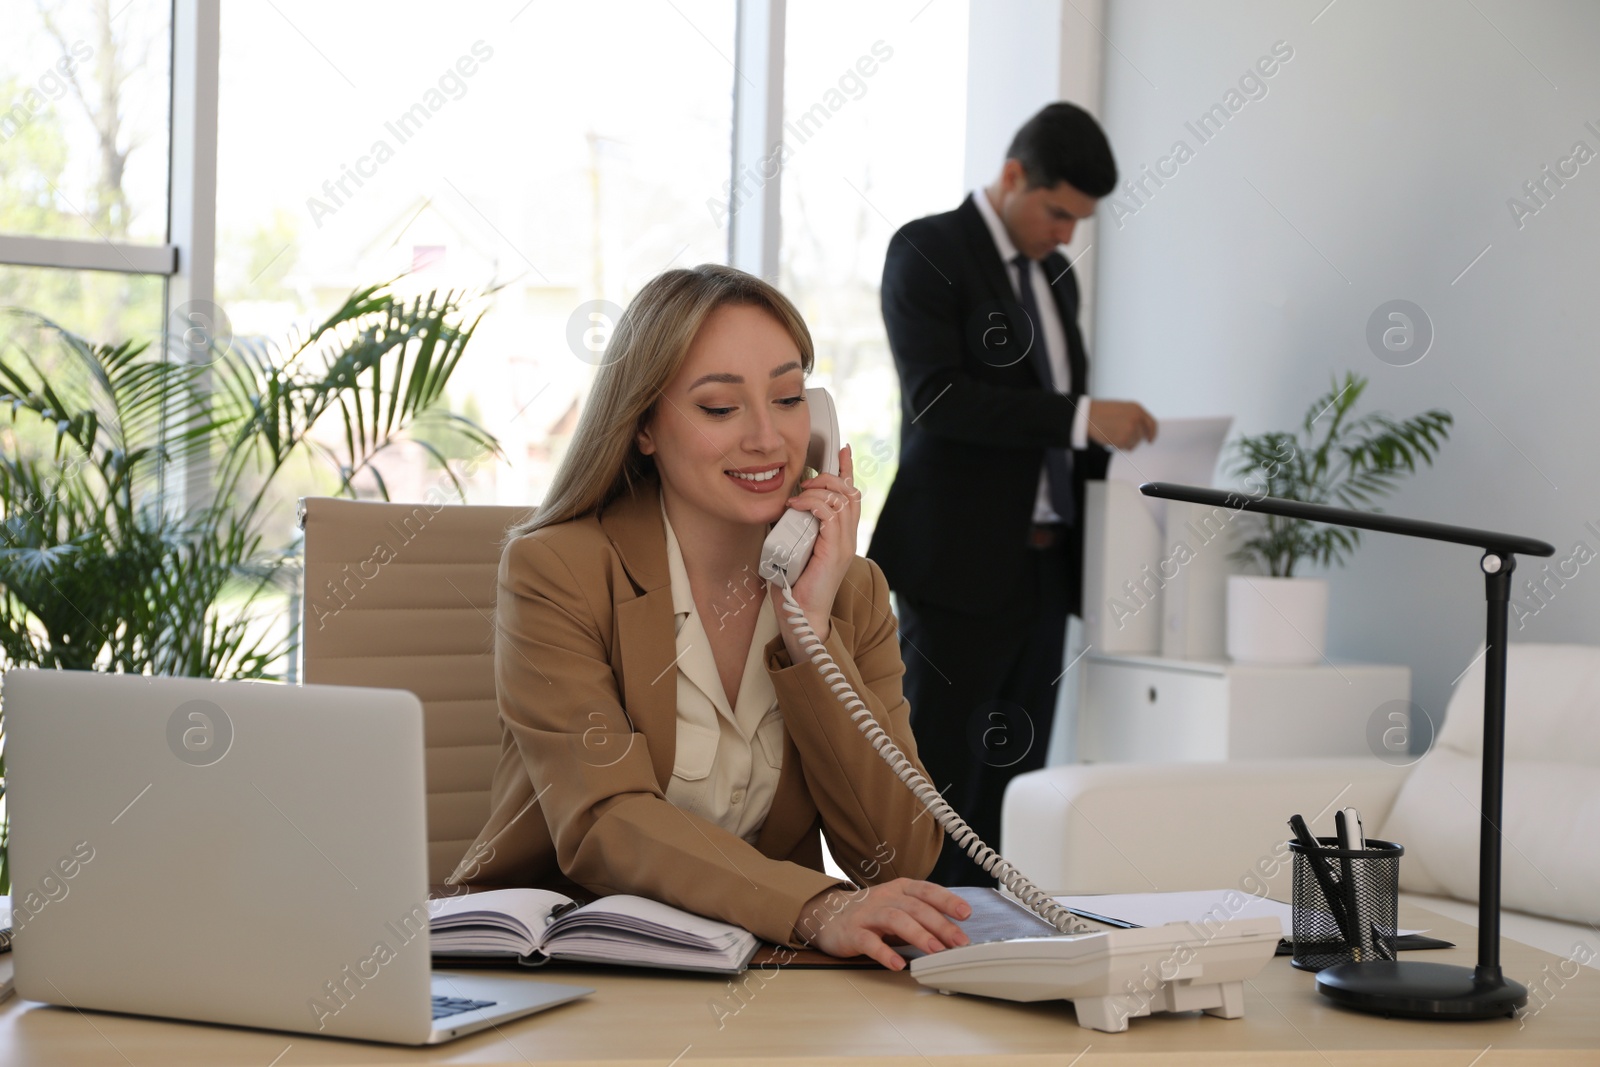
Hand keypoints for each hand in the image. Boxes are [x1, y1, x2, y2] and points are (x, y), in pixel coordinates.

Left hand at [768, 443, 859, 652]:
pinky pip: (830, 515)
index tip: (843, 451)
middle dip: (832, 474)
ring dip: (819, 488)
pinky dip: (813, 503)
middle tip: (811, 474)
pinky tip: (798, 504)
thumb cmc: (795, 586)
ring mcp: (844, 544)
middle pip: (851, 492)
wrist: (802, 615)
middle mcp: (848, 538)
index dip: (848, 471)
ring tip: (800, 491)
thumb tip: (781, 509)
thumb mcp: (795, 547)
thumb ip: (796, 528)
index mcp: (842, 536)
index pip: (852, 496)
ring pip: (842, 499)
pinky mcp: (835, 551)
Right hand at [795, 878, 971, 970]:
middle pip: (916, 907)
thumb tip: (955, 933)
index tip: (966, 913)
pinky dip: (885, 953)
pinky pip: (869, 941)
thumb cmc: (872, 914)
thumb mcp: (898, 907)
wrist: (828, 915)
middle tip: (959, 942)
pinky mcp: (852, 932)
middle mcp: (885, 897)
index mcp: (900, 889)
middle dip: (940, 924)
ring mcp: (868, 913)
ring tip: (935, 951)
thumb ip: (922, 916)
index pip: (927, 891)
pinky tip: (898, 964)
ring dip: (918, 935)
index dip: (947, 900)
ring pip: (896, 919)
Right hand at [1086, 399, 1157, 450]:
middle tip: (1124, 439)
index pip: (1152, 424)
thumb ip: (1134, 417)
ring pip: (1135, 442)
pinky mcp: (1124, 439)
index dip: (1152, 433)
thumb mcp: (1122, 408)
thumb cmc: (1102, 412)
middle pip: (1143, 435)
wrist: (1088, 415)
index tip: (1150, 440)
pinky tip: (1111, 438)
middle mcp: (1137, 418)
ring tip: (1113, 435)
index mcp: (1137, 409)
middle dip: (1135, 439)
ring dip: (1126, 442)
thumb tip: (1140, 431)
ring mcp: (1131, 429)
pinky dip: (1119, 445)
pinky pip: (1126, 447)